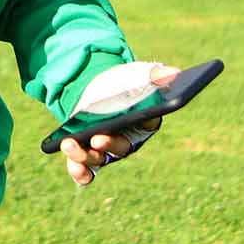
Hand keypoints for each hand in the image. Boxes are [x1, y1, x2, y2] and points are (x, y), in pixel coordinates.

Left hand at [61, 64, 179, 185]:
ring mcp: (106, 150)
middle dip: (110, 144)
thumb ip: (153, 75)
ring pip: (100, 159)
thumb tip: (173, 73)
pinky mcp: (88, 153)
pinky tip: (73, 166)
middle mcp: (127, 140)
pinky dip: (80, 171)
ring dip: (86, 156)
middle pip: (121, 147)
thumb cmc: (122, 83)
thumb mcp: (135, 75)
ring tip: (70, 145)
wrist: (94, 88)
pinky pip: (86, 169)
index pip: (149, 123)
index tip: (139, 121)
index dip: (145, 123)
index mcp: (145, 121)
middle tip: (97, 139)